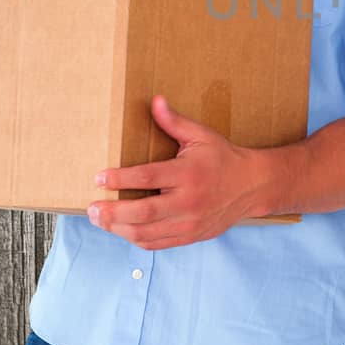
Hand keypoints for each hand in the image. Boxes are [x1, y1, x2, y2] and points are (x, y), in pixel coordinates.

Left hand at [87, 96, 270, 250]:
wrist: (252, 187)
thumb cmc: (223, 158)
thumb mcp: (201, 135)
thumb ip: (174, 122)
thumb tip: (154, 101)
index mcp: (188, 174)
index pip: (148, 177)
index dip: (121, 179)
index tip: (100, 177)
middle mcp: (188, 201)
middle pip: (143, 212)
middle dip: (112, 212)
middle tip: (92, 207)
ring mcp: (189, 222)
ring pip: (146, 233)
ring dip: (118, 229)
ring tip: (100, 219)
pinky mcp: (190, 236)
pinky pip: (157, 243)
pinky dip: (135, 239)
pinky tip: (121, 229)